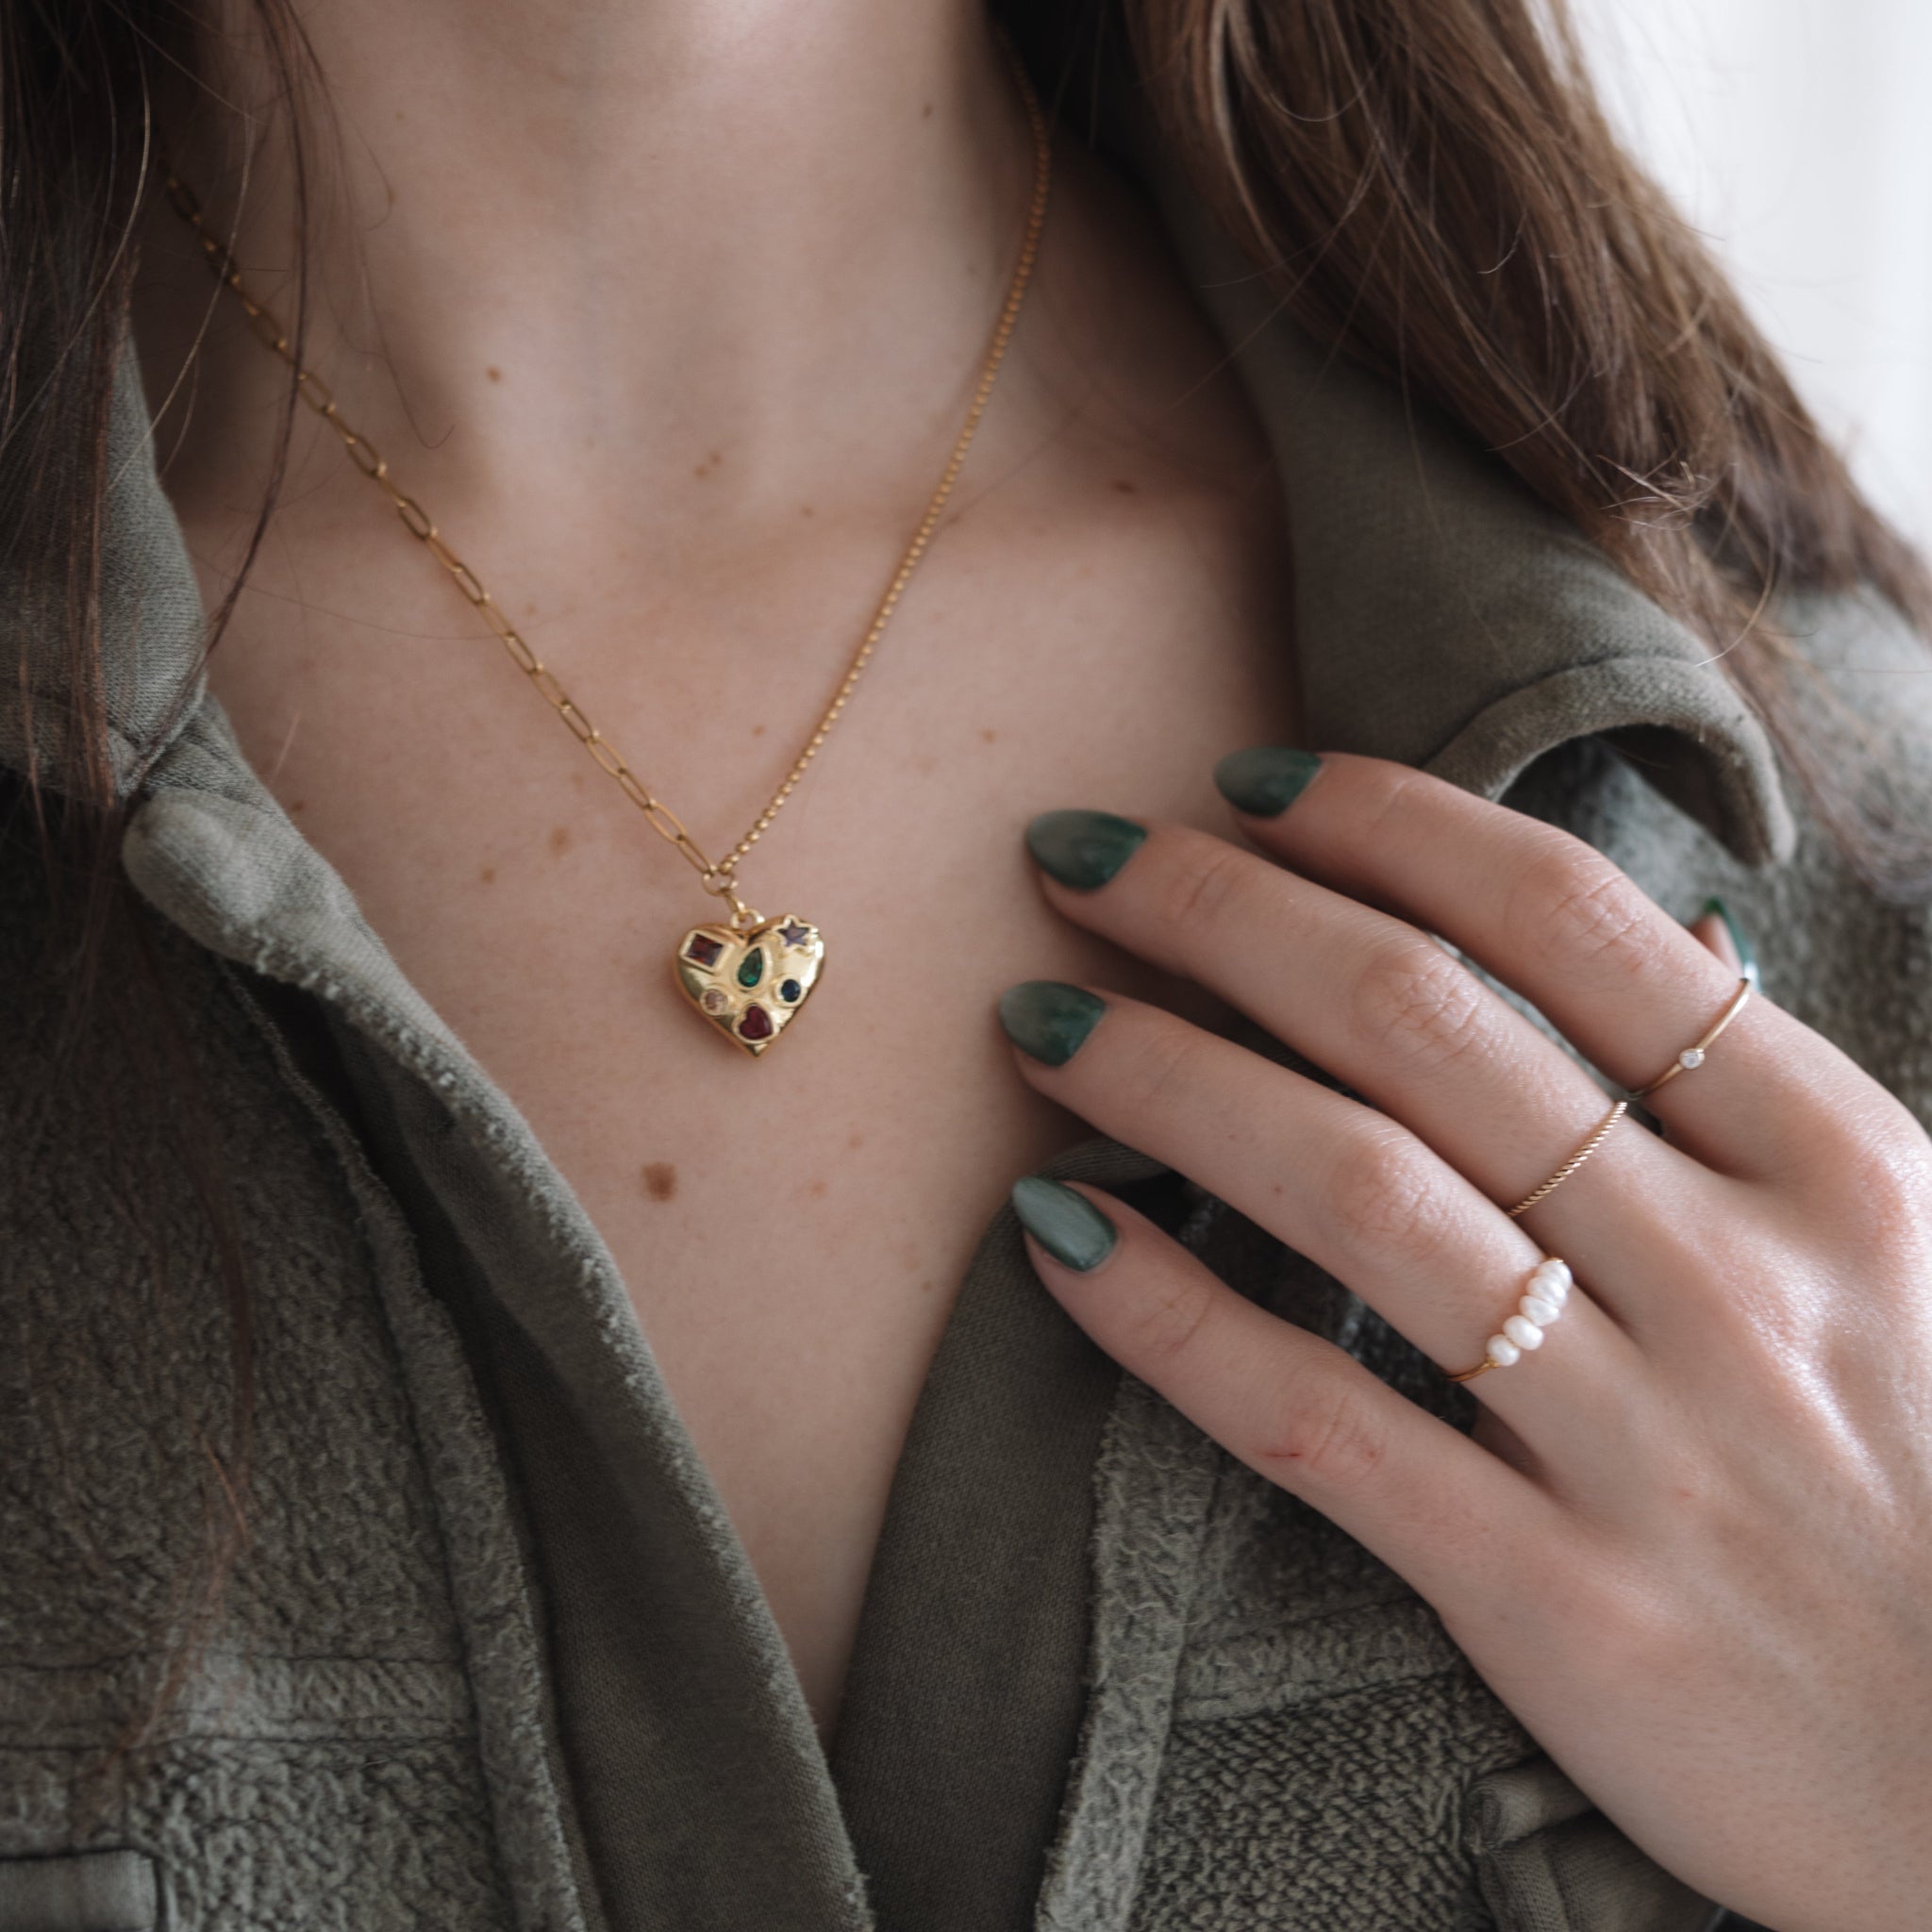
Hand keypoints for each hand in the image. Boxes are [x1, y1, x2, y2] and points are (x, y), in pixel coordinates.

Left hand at [997, 751, 1931, 1931]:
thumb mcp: (1918, 1254)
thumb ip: (1763, 1103)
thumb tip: (1648, 938)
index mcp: (1833, 1160)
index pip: (1568, 920)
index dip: (1384, 824)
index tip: (1249, 785)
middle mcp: (1731, 1273)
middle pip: (1421, 1024)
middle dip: (1222, 912)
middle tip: (1083, 860)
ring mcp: (1643, 1440)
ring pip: (1350, 1193)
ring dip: (1164, 1080)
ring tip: (1040, 1024)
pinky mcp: (1559, 1601)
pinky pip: (1316, 1423)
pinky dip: (1168, 1318)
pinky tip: (1057, 1239)